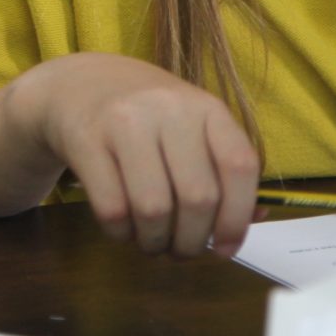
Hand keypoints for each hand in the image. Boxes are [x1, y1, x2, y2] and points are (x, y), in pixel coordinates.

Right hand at [10, 53, 259, 257]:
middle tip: (183, 251)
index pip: (239, 165)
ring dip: (156, 243)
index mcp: (206, 108)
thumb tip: (255, 219)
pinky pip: (112, 209)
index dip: (238, 217)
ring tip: (154, 243)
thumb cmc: (148, 117)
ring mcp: (125, 122)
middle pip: (197, 197)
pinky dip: (122, 235)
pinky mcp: (86, 140)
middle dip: (193, 241)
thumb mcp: (192, 128)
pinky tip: (125, 229)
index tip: (227, 248)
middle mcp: (169, 109)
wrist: (80, 84)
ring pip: (154, 210)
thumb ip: (223, 169)